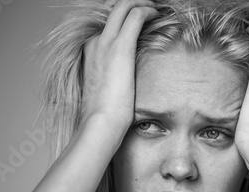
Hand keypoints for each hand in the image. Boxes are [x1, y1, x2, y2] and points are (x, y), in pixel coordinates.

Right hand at [81, 0, 157, 132]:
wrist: (100, 122)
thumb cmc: (105, 114)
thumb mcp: (105, 90)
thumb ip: (112, 79)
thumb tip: (121, 83)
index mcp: (91, 51)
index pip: (107, 23)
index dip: (122, 17)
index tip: (138, 20)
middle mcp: (96, 42)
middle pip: (113, 9)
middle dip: (131, 3)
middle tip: (148, 7)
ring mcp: (106, 43)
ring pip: (123, 6)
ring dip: (141, 3)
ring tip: (155, 8)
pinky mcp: (120, 48)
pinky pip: (135, 16)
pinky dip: (148, 10)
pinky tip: (158, 14)